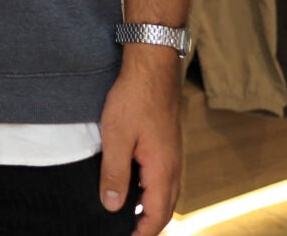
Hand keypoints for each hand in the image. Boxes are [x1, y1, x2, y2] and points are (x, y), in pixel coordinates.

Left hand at [98, 47, 182, 234]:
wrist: (153, 68)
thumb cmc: (134, 99)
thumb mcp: (116, 137)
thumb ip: (115, 173)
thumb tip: (113, 206)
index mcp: (162, 170)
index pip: (156, 215)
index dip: (142, 233)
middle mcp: (174, 167)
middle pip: (165, 210)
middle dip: (148, 226)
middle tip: (128, 234)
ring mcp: (174, 156)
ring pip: (167, 195)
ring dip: (151, 210)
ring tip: (129, 219)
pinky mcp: (168, 146)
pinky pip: (165, 179)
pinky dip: (152, 193)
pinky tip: (135, 189)